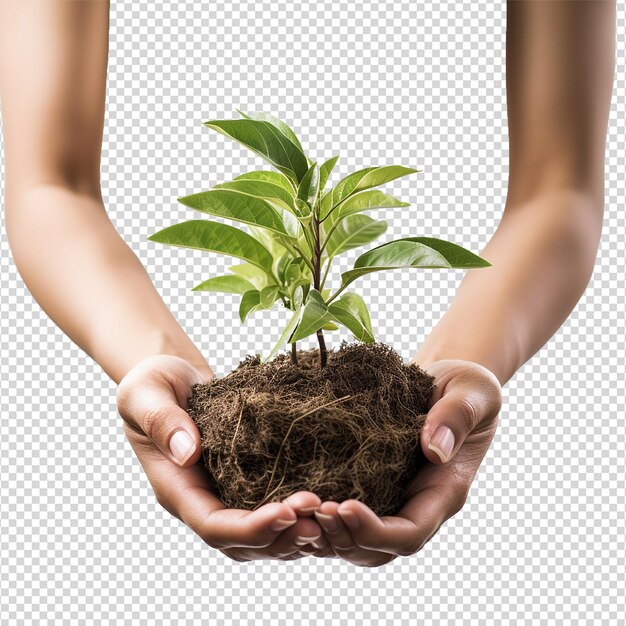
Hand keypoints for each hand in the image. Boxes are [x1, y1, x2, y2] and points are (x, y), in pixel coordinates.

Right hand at [116, 354, 328, 561]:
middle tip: (320, 519)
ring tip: (329, 517)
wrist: (173, 380)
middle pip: (242, 542)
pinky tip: (326, 502)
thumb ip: (161, 420)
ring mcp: (224, 494)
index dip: (250, 528)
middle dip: (281, 536)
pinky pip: (270, 509)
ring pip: (259, 536)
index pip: (213, 526)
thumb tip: (189, 453)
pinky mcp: (244, 482)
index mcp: (176, 488)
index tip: (287, 512)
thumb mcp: (145, 393)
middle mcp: (201, 500)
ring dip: (294, 532)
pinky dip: (296, 514)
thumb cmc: (153, 383)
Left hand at [311, 359, 501, 566]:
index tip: (345, 505)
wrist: (446, 383)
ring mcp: (391, 499)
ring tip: (296, 509)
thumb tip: (435, 450)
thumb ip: (458, 417)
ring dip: (324, 534)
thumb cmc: (465, 387)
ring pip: (355, 541)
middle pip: (377, 551)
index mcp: (443, 491)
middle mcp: (415, 505)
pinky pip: (344, 515)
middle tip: (312, 510)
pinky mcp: (371, 486)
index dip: (375, 530)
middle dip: (342, 538)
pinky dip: (319, 515)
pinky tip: (293, 497)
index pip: (410, 533)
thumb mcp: (473, 392)